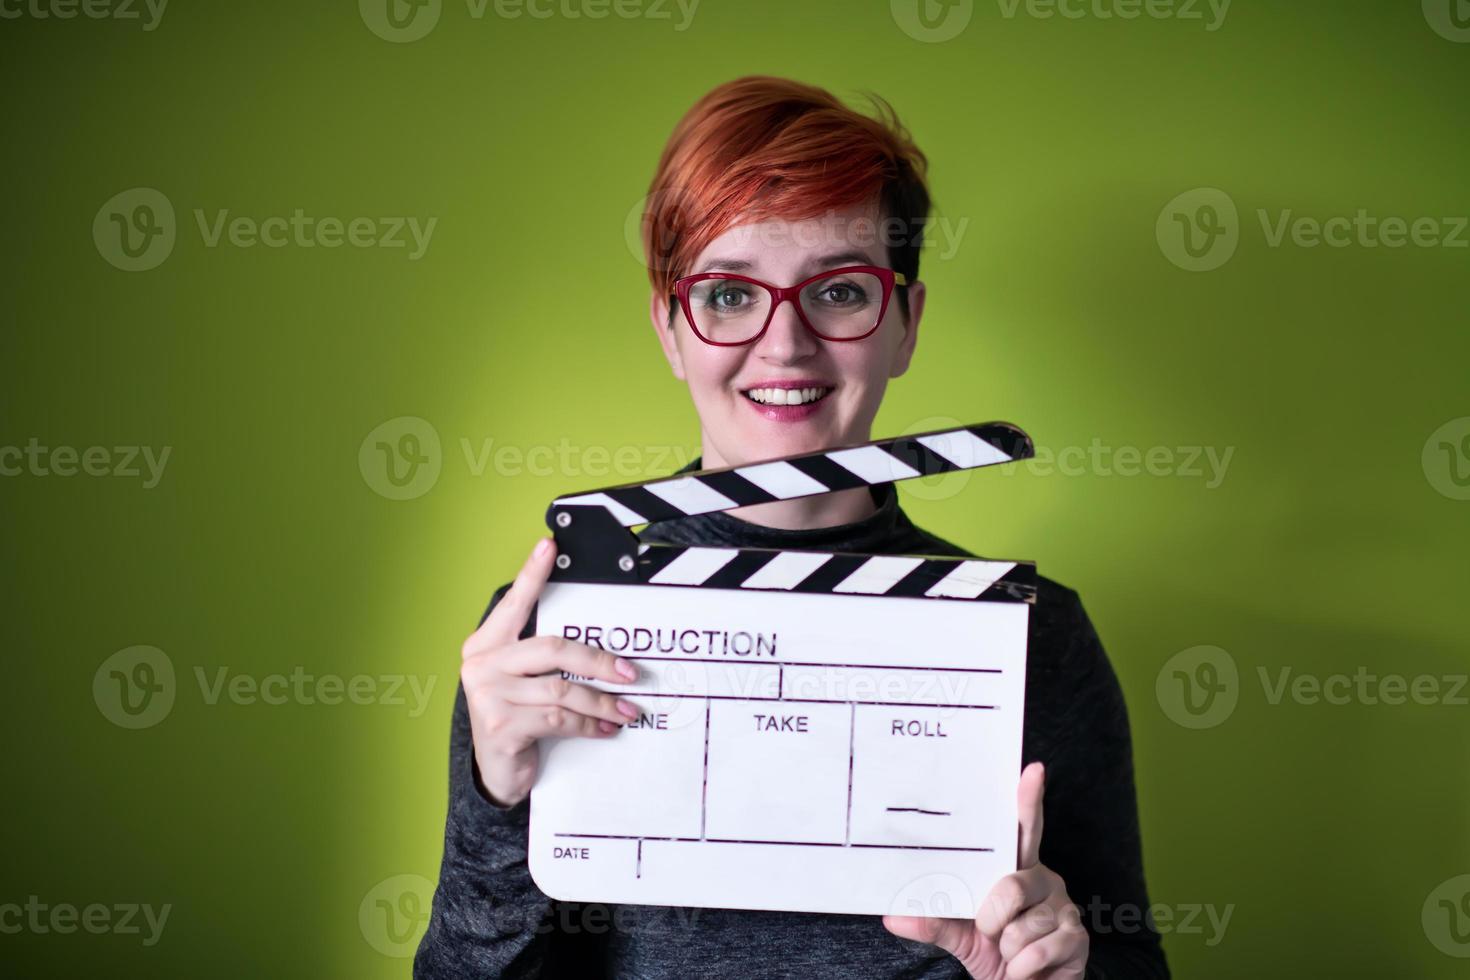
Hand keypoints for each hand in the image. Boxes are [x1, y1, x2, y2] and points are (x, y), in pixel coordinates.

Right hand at [460, 536, 642, 806]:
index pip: (514, 604)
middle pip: (552, 649)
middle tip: (630, 672)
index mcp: (486, 644)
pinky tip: (605, 728)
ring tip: (627, 710)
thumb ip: (544, 660)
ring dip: (601, 702)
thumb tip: (600, 649)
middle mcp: (482, 664)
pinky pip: (559, 719)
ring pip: (562, 690)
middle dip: (598, 661)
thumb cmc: (516, 717)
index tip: (549, 546)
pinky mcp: (502, 726)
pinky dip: (589, 724)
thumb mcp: (523, 683)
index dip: (532, 574)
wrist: (495, 771)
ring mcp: (488, 696)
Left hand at [883, 762, 1088, 978]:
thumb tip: (892, 916)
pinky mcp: (1077, 936)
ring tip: (1011, 953)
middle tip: (988, 931)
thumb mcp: (959, 935)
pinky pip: (1036, 950)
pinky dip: (1022, 968)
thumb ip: (933, 921)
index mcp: (1015, 868)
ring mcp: (1064, 906)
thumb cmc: (994, 953)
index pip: (1023, 829)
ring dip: (1007, 949)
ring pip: (1022, 925)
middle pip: (1010, 884)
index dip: (1028, 799)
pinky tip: (1025, 970)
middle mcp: (1042, 879)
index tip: (1032, 770)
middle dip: (990, 918)